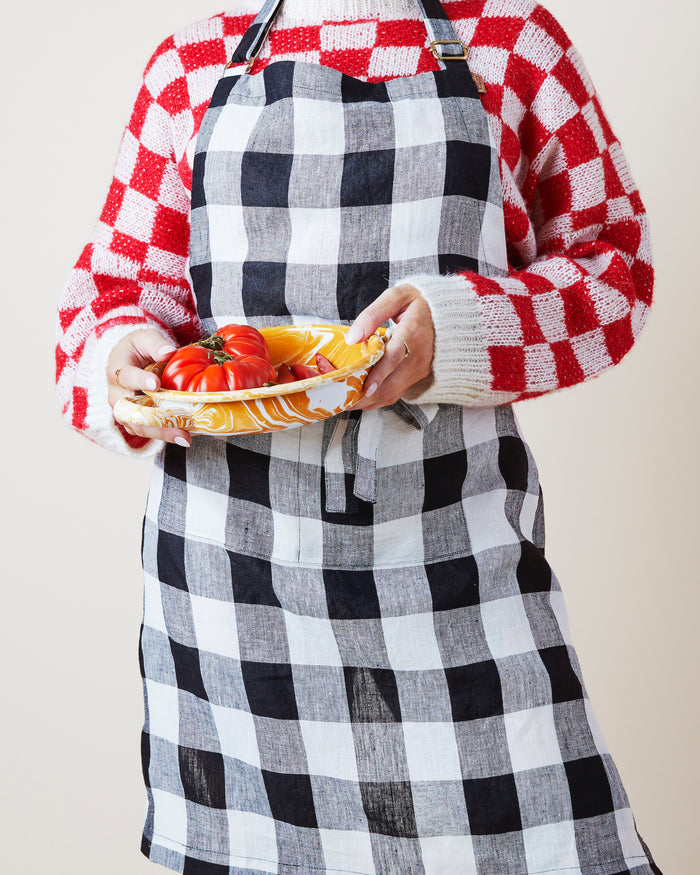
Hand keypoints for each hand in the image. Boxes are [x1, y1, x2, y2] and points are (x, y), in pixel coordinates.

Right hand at [107, 329, 191, 446]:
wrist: (126, 360)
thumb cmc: (137, 348)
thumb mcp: (145, 338)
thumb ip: (156, 344)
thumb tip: (169, 352)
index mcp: (117, 370)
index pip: (126, 377)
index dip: (140, 381)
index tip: (155, 384)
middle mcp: (117, 395)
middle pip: (132, 411)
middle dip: (155, 421)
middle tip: (178, 427)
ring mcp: (123, 410)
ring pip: (139, 426)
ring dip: (162, 434)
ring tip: (184, 438)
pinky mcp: (133, 420)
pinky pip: (146, 430)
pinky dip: (164, 435)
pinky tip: (183, 437)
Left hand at [346, 284, 434, 409]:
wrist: (444, 312)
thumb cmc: (416, 302)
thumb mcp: (395, 297)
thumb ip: (372, 315)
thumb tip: (352, 338)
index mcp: (414, 331)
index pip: (395, 356)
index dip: (380, 373)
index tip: (366, 387)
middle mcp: (420, 355)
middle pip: (391, 382)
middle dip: (365, 394)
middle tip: (341, 398)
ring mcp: (420, 369)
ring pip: (392, 392)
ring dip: (369, 400)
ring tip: (346, 401)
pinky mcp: (418, 376)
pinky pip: (396, 393)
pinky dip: (377, 399)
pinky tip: (361, 397)